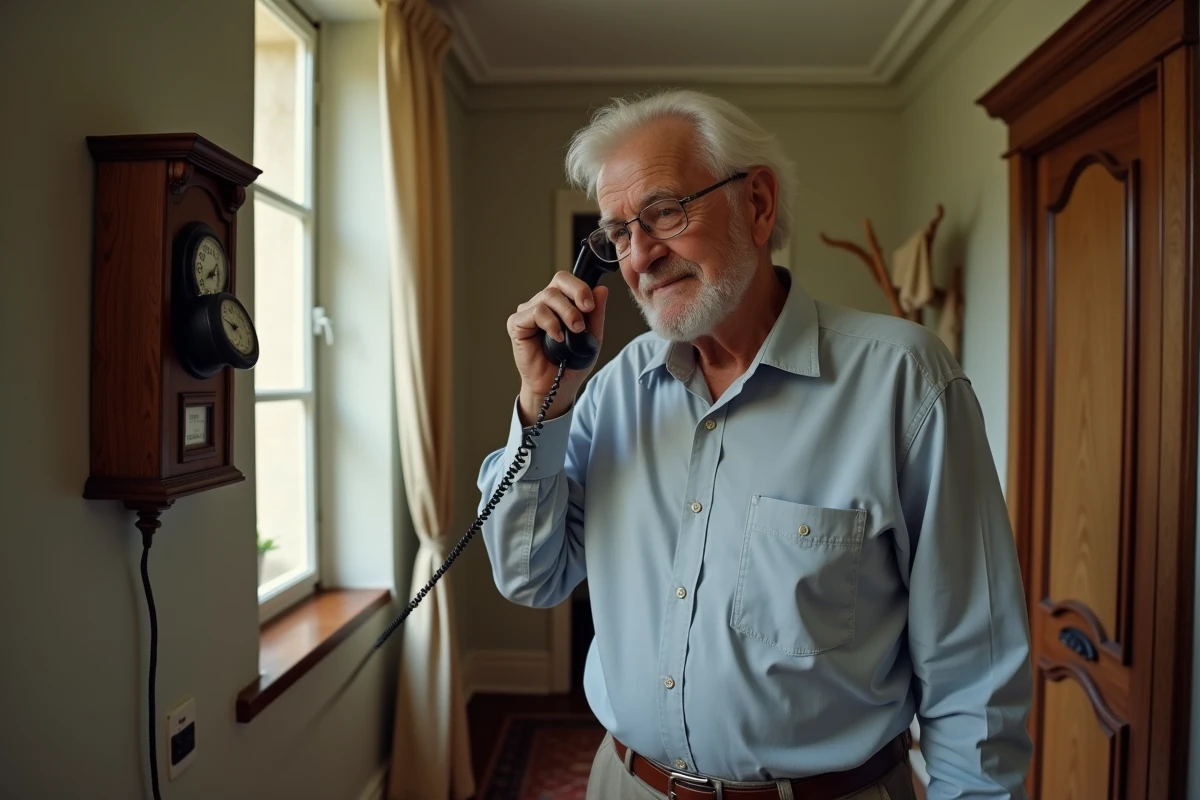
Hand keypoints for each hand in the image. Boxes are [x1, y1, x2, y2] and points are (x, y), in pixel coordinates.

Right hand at [507, 270, 609, 422]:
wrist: (556, 387)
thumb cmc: (571, 363)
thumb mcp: (592, 337)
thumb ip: (596, 314)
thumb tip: (601, 289)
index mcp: (560, 303)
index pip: (567, 280)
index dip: (580, 287)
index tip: (590, 305)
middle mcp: (542, 303)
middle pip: (558, 281)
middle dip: (576, 295)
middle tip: (585, 315)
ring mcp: (528, 312)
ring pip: (548, 296)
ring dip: (566, 313)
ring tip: (574, 331)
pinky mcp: (516, 324)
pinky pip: (534, 312)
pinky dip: (550, 323)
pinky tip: (558, 337)